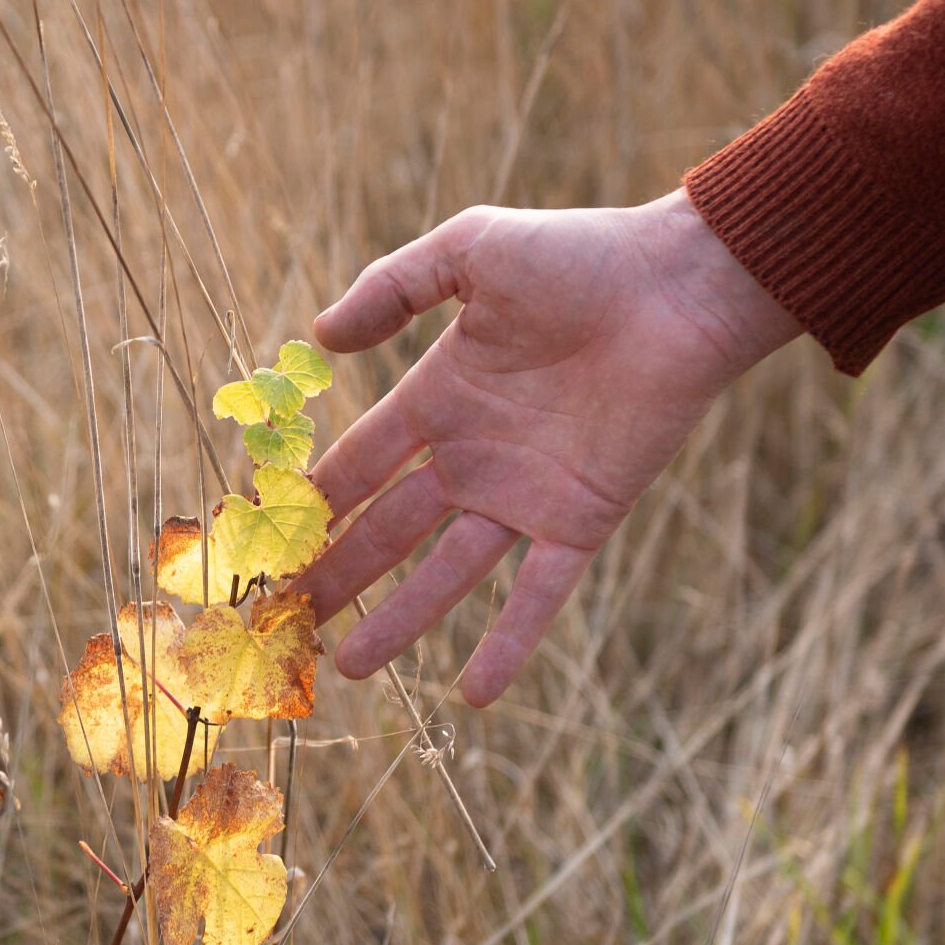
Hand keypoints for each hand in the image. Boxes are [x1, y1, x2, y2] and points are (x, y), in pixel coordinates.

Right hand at [296, 188, 801, 705]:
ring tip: (346, 666)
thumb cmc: (582, 255)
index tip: (264, 541)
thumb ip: (395, 288)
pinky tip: (473, 695)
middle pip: (389, 530)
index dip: (313, 500)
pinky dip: (509, 643)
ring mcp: (524, 496)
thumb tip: (319, 335)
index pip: (360, 462)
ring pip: (446, 574)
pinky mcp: (579, 520)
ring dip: (399, 621)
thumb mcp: (472, 250)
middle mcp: (475, 458)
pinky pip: (538, 594)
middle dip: (336, 573)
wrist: (680, 287)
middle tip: (286, 617)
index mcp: (441, 399)